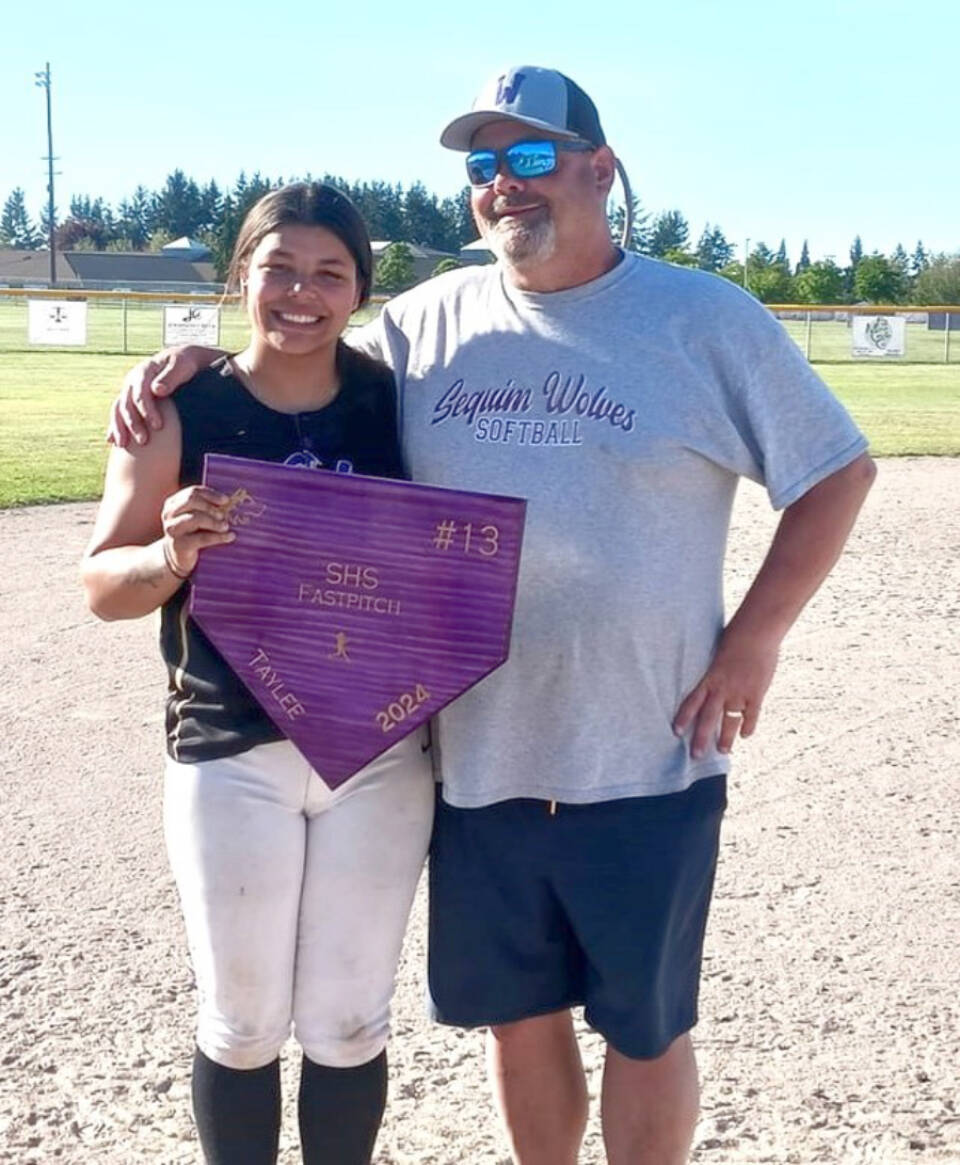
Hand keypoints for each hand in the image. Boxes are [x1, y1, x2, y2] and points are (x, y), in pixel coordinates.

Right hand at [106, 346, 204, 446]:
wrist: (179, 360)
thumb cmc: (184, 364)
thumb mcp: (182, 366)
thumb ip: (170, 377)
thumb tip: (157, 390)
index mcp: (144, 372)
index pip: (141, 393)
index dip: (147, 410)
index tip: (158, 426)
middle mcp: (132, 381)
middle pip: (126, 403)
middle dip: (133, 423)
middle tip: (144, 441)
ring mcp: (129, 390)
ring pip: (118, 409)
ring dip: (119, 427)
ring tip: (122, 445)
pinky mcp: (130, 399)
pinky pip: (118, 413)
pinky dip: (114, 426)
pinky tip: (112, 441)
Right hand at [160, 486, 234, 577]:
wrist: (179, 555)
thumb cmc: (192, 532)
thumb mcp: (197, 517)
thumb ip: (208, 508)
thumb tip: (230, 503)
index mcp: (173, 503)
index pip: (193, 492)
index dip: (211, 494)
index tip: (226, 500)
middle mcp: (169, 514)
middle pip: (191, 501)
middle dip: (210, 507)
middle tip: (224, 515)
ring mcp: (173, 529)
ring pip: (195, 518)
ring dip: (214, 521)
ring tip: (226, 526)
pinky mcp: (180, 545)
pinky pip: (202, 538)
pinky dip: (219, 537)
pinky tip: (230, 536)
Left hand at [672, 630, 779, 758]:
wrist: (756, 631)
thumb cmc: (735, 636)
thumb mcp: (717, 653)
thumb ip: (713, 669)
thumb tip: (708, 677)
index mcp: (709, 678)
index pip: (692, 702)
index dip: (684, 718)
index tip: (675, 732)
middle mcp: (722, 688)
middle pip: (709, 719)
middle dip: (702, 738)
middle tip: (695, 756)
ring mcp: (740, 692)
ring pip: (730, 721)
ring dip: (726, 738)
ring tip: (722, 751)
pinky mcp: (757, 692)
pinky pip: (751, 715)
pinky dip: (749, 726)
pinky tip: (746, 736)